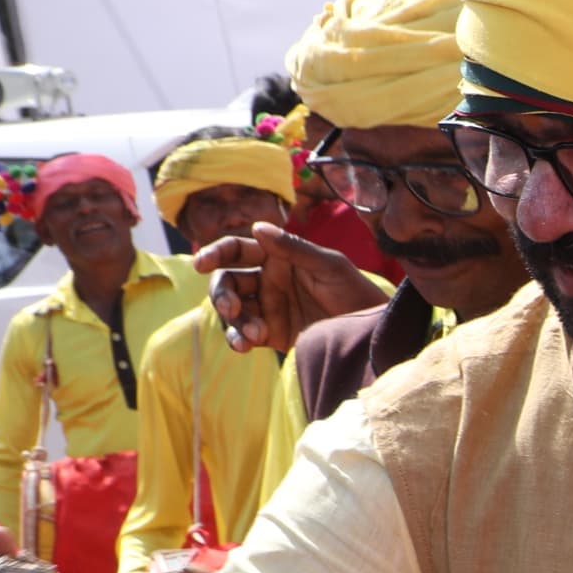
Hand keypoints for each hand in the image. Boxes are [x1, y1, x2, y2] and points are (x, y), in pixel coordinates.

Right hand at [199, 224, 384, 355]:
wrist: (370, 331)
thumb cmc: (355, 290)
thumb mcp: (330, 265)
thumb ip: (294, 248)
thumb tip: (256, 226)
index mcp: (276, 257)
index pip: (237, 250)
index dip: (216, 253)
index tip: (201, 263)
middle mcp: (266, 280)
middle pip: (227, 281)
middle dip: (222, 294)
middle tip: (232, 308)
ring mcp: (266, 308)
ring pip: (232, 310)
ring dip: (234, 321)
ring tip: (253, 334)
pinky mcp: (270, 334)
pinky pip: (243, 335)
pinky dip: (238, 339)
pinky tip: (245, 346)